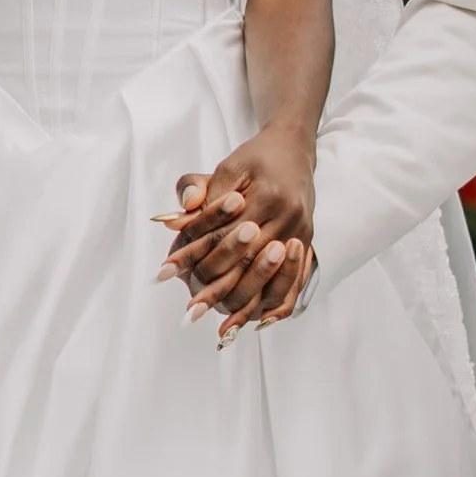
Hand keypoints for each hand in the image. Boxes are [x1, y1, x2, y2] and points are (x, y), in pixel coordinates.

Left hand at [162, 128, 316, 339]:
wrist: (296, 149)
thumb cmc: (257, 159)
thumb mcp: (228, 166)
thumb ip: (201, 191)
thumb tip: (173, 221)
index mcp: (267, 196)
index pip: (224, 233)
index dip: (195, 254)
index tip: (169, 273)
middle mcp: (288, 218)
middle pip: (248, 262)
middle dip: (218, 288)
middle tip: (192, 310)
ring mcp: (300, 233)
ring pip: (272, 278)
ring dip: (246, 305)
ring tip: (222, 327)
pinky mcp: (306, 243)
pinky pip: (294, 282)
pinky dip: (275, 304)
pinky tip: (257, 323)